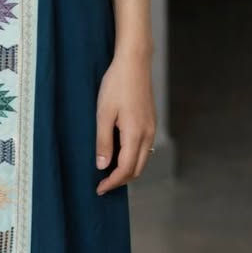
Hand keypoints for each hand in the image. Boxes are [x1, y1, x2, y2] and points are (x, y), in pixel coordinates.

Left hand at [95, 42, 156, 194]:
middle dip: (121, 180)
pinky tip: (119, 152)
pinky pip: (144, 148)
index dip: (112, 182)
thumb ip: (103, 141)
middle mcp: (147, 134)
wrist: (134, 63)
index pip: (126, 169)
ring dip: (128, 169)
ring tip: (109, 170)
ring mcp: (151, 128)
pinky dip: (133, 157)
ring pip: (142, 159)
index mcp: (135, 134)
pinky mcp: (150, 122)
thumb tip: (103, 166)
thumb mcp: (103, 113)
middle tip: (103, 183)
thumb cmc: (116, 85)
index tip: (100, 189)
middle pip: (137, 168)